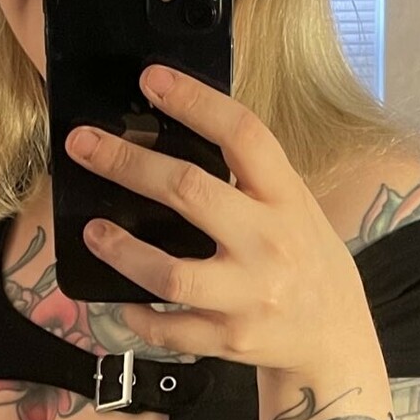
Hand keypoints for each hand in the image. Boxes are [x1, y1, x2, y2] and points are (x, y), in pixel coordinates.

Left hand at [63, 64, 373, 375]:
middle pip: (189, 192)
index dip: (195, 101)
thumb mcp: (295, 207)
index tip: (151, 79)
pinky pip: (169, 330)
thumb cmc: (306, 260)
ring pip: (171, 274)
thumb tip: (170, 136)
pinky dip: (139, 316)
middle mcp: (269, 243)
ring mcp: (248, 296)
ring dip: (122, 251)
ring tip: (93, 232)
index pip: (243, 135)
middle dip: (127, 163)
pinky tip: (124, 300)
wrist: (335, 337)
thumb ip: (247, 178)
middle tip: (84, 145)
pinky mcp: (229, 339)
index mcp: (286, 198)